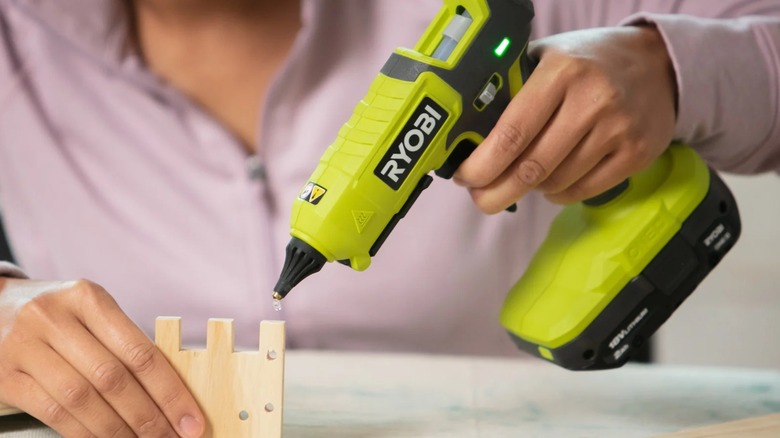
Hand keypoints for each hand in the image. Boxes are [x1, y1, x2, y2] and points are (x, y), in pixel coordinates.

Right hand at [0, 278, 204, 436]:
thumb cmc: (58, 315)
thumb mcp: (90, 313)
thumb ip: (124, 344)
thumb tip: (170, 394)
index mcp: (88, 298)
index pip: (140, 352)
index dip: (170, 392)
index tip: (191, 420)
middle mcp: (54, 318)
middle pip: (113, 378)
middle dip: (148, 417)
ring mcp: (24, 346)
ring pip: (83, 399)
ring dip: (118, 431)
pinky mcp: (4, 376)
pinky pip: (52, 412)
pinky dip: (83, 433)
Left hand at [454, 25, 676, 211]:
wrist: (660, 64)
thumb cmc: (590, 62)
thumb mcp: (549, 56)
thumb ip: (513, 86)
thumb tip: (472, 134)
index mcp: (561, 72)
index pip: (512, 132)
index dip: (482, 164)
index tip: (465, 176)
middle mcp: (592, 100)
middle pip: (531, 167)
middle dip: (496, 191)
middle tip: (481, 198)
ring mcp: (618, 130)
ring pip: (555, 182)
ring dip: (529, 189)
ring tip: (521, 178)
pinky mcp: (636, 154)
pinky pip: (581, 191)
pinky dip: (557, 194)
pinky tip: (550, 182)